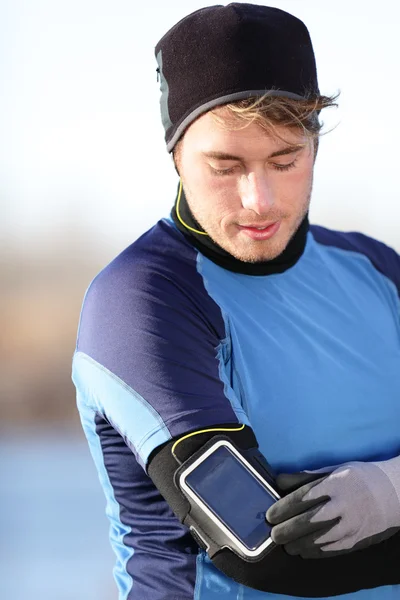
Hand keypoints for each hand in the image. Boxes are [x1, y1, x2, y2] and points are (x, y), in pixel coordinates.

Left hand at [267, 462, 399, 558]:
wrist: (393, 494)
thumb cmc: (359, 478)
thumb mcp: (334, 469)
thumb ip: (306, 477)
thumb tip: (279, 480)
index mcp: (333, 485)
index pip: (301, 499)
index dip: (283, 508)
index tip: (270, 515)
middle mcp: (340, 506)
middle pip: (305, 522)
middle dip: (285, 530)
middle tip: (273, 534)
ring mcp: (349, 526)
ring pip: (316, 540)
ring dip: (296, 544)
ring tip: (285, 544)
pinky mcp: (354, 541)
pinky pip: (329, 551)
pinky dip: (313, 552)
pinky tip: (302, 551)